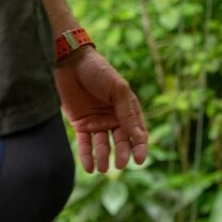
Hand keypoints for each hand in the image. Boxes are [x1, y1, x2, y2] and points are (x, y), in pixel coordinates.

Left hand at [54, 47, 147, 172]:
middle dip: (122, 153)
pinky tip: (89, 167)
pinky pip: (85, 143)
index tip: (140, 159)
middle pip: (121, 140)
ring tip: (102, 168)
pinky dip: (87, 156)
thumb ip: (127, 113)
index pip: (137, 131)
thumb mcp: (118, 90)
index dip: (140, 146)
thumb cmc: (99, 71)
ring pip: (103, 144)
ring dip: (104, 157)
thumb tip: (139, 136)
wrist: (71, 63)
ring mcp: (97, 121)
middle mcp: (114, 117)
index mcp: (128, 107)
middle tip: (120, 165)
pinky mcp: (80, 124)